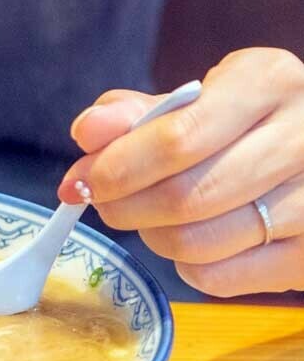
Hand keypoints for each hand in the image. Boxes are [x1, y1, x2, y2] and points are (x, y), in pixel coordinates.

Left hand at [59, 48, 303, 296]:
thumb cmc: (239, 125)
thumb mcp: (193, 102)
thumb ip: (134, 115)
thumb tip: (87, 132)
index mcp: (268, 82)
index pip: (178, 138)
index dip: (115, 169)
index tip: (80, 182)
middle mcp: (303, 138)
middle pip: (184, 198)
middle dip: (123, 208)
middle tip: (104, 204)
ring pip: (197, 243)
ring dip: (153, 237)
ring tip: (151, 217)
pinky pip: (218, 278)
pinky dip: (187, 266)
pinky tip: (193, 239)